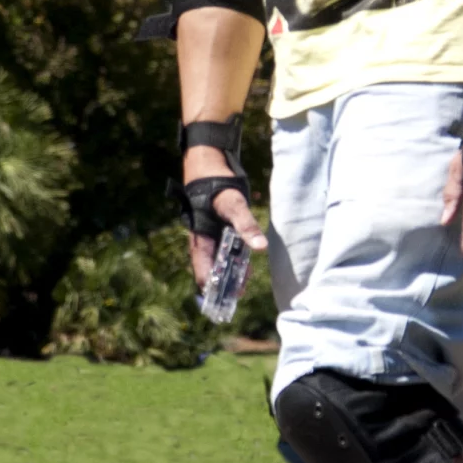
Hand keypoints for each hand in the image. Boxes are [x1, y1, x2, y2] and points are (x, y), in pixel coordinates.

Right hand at [183, 144, 267, 284]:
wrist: (209, 162)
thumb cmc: (217, 185)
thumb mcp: (234, 205)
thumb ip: (246, 225)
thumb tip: (261, 247)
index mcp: (202, 241)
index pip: (204, 274)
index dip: (215, 290)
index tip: (229, 299)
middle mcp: (203, 242)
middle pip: (210, 272)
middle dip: (224, 285)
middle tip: (241, 293)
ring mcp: (209, 236)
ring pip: (217, 263)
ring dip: (229, 274)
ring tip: (245, 282)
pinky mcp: (216, 228)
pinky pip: (223, 251)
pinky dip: (232, 260)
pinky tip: (244, 263)